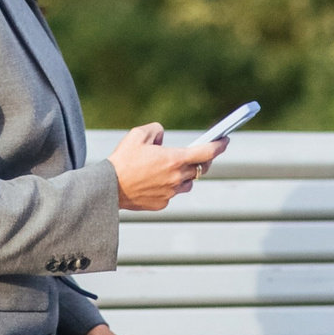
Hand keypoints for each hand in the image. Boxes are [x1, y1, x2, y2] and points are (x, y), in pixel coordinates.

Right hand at [107, 122, 227, 211]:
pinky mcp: (162, 204)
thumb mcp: (138, 134)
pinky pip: (172, 194)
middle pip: (200, 169)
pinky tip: (156, 182)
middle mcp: (176, 178)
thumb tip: (163, 138)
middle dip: (202, 161)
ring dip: (185, 175)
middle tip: (200, 154)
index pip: (207, 152)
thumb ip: (156, 130)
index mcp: (174, 159)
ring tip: (174, 169)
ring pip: (187, 183)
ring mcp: (170, 193)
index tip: (225, 141)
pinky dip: (169, 187)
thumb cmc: (122, 160)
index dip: (219, 145)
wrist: (108, 188)